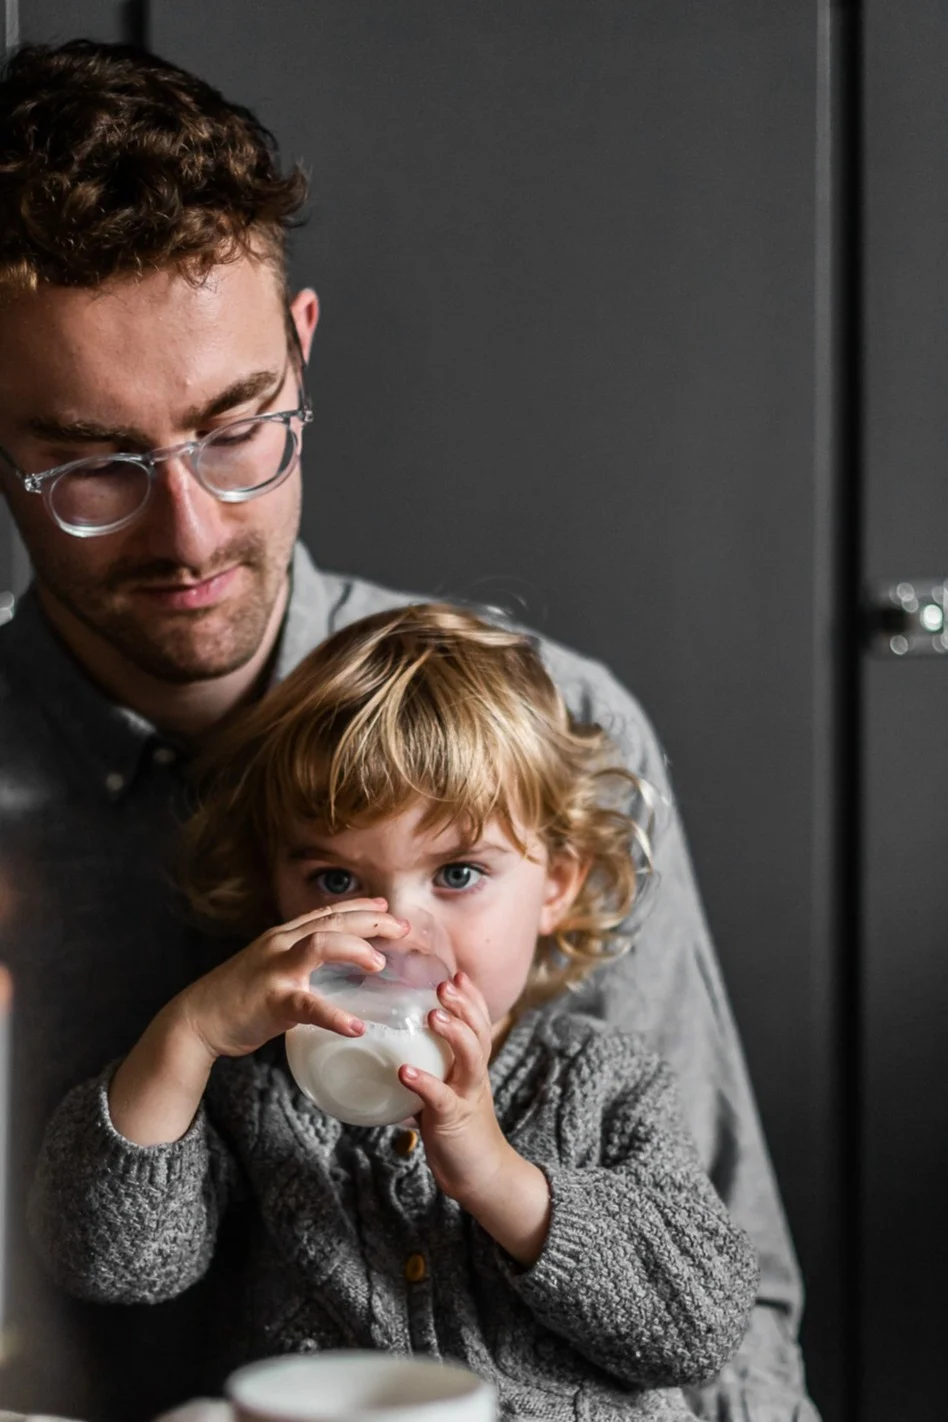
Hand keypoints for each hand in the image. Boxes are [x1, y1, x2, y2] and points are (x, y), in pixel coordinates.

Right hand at [108, 900, 409, 1147]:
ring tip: (380, 963)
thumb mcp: (270, 968)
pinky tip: (356, 1027)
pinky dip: (335, 1016)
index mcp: (283, 936)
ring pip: (321, 945)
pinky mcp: (272, 1000)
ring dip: (355, 949)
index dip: (360, 906)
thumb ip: (298, 963)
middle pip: (333, 921)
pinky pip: (309, 1005)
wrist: (196, 1020)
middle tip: (403, 928)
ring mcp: (275, 970)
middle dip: (371, 920)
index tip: (387, 905)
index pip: (328, 912)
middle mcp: (281, 944)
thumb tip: (333, 968)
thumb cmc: (236, 998)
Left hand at [400, 972, 551, 1264]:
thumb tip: (389, 1059)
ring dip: (453, 1034)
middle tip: (445, 983)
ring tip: (434, 1016)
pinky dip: (424, 1082)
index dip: (471, 997)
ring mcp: (468, 1096)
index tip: (457, 973)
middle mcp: (475, 1075)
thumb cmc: (457, 1132)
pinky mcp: (454, 1120)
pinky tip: (405, 1071)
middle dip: (465, 1004)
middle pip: (479, 1031)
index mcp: (473, 1067)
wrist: (481, 1176)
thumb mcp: (446, 1094)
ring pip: (471, 1057)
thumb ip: (428, 1074)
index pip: (479, 1022)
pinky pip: (440, 1097)